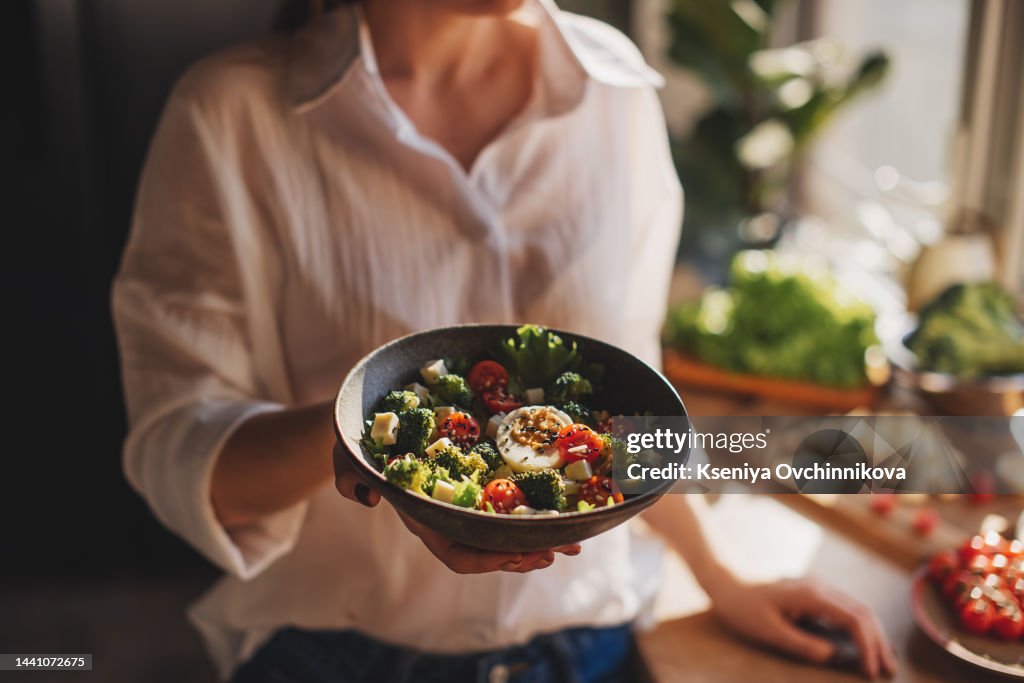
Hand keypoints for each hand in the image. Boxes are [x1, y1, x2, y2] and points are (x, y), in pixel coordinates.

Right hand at [332, 443, 580, 572]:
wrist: (372, 429)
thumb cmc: (360, 448)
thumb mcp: (347, 458)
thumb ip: (350, 477)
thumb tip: (366, 498)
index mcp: (424, 519)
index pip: (456, 554)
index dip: (486, 559)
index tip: (516, 553)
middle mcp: (449, 518)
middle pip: (492, 549)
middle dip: (525, 554)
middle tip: (558, 550)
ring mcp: (467, 502)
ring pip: (508, 532)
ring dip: (539, 538)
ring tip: (572, 541)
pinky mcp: (481, 482)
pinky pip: (512, 504)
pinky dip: (537, 511)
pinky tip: (562, 510)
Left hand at [707, 576, 897, 678]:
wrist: (727, 583)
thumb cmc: (743, 608)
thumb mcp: (768, 631)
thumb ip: (800, 644)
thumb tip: (832, 656)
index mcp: (811, 595)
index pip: (854, 618)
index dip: (868, 645)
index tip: (871, 671)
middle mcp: (820, 587)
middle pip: (863, 611)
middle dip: (879, 641)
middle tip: (887, 670)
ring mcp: (819, 587)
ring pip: (858, 608)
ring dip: (873, 633)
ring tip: (883, 660)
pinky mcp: (815, 593)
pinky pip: (846, 608)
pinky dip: (860, 626)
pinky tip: (865, 643)